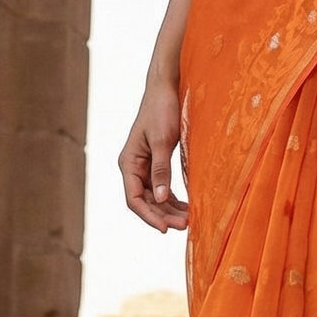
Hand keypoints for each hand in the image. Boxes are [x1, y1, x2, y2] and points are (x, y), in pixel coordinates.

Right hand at [119, 78, 188, 231]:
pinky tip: (185, 206)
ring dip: (169, 209)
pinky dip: (172, 198)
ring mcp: (144, 165)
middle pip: (145, 201)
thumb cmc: (162, 110)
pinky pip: (162, 187)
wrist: (166, 88)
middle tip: (185, 225)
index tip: (165, 228)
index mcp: (128, 162)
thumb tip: (162, 198)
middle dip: (163, 215)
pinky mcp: (156, 162)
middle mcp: (133, 167)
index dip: (149, 216)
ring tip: (188, 220)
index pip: (134, 199)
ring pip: (154, 196)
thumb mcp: (163, 140)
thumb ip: (161, 170)